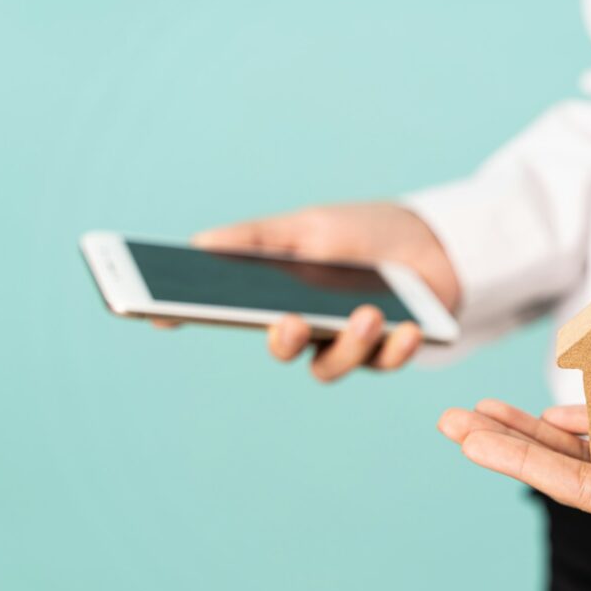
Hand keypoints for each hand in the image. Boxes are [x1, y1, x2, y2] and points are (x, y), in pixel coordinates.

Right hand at [155, 203, 459, 380]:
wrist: (429, 240)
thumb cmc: (359, 232)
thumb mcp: (308, 225)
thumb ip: (260, 240)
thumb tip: (198, 244)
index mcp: (277, 295)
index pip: (229, 311)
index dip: (191, 315)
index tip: (162, 314)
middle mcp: (306, 327)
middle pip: (281, 346)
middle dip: (283, 339)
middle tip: (290, 321)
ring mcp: (345, 343)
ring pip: (332, 364)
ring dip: (351, 342)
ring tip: (369, 314)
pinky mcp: (387, 351)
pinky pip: (385, 363)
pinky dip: (397, 348)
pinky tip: (410, 330)